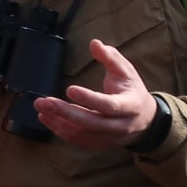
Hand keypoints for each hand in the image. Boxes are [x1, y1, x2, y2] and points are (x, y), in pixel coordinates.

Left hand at [31, 39, 157, 149]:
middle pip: (91, 123)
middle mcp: (121, 125)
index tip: (69, 89)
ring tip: (41, 108)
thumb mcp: (126, 72)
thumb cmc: (132, 91)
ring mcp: (110, 138)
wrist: (146, 120)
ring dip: (58, 122)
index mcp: (130, 106)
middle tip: (43, 101)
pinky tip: (47, 118)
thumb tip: (95, 43)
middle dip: (65, 112)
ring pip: (82, 134)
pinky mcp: (100, 144)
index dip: (89, 99)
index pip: (109, 105)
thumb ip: (111, 57)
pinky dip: (61, 130)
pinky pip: (78, 140)